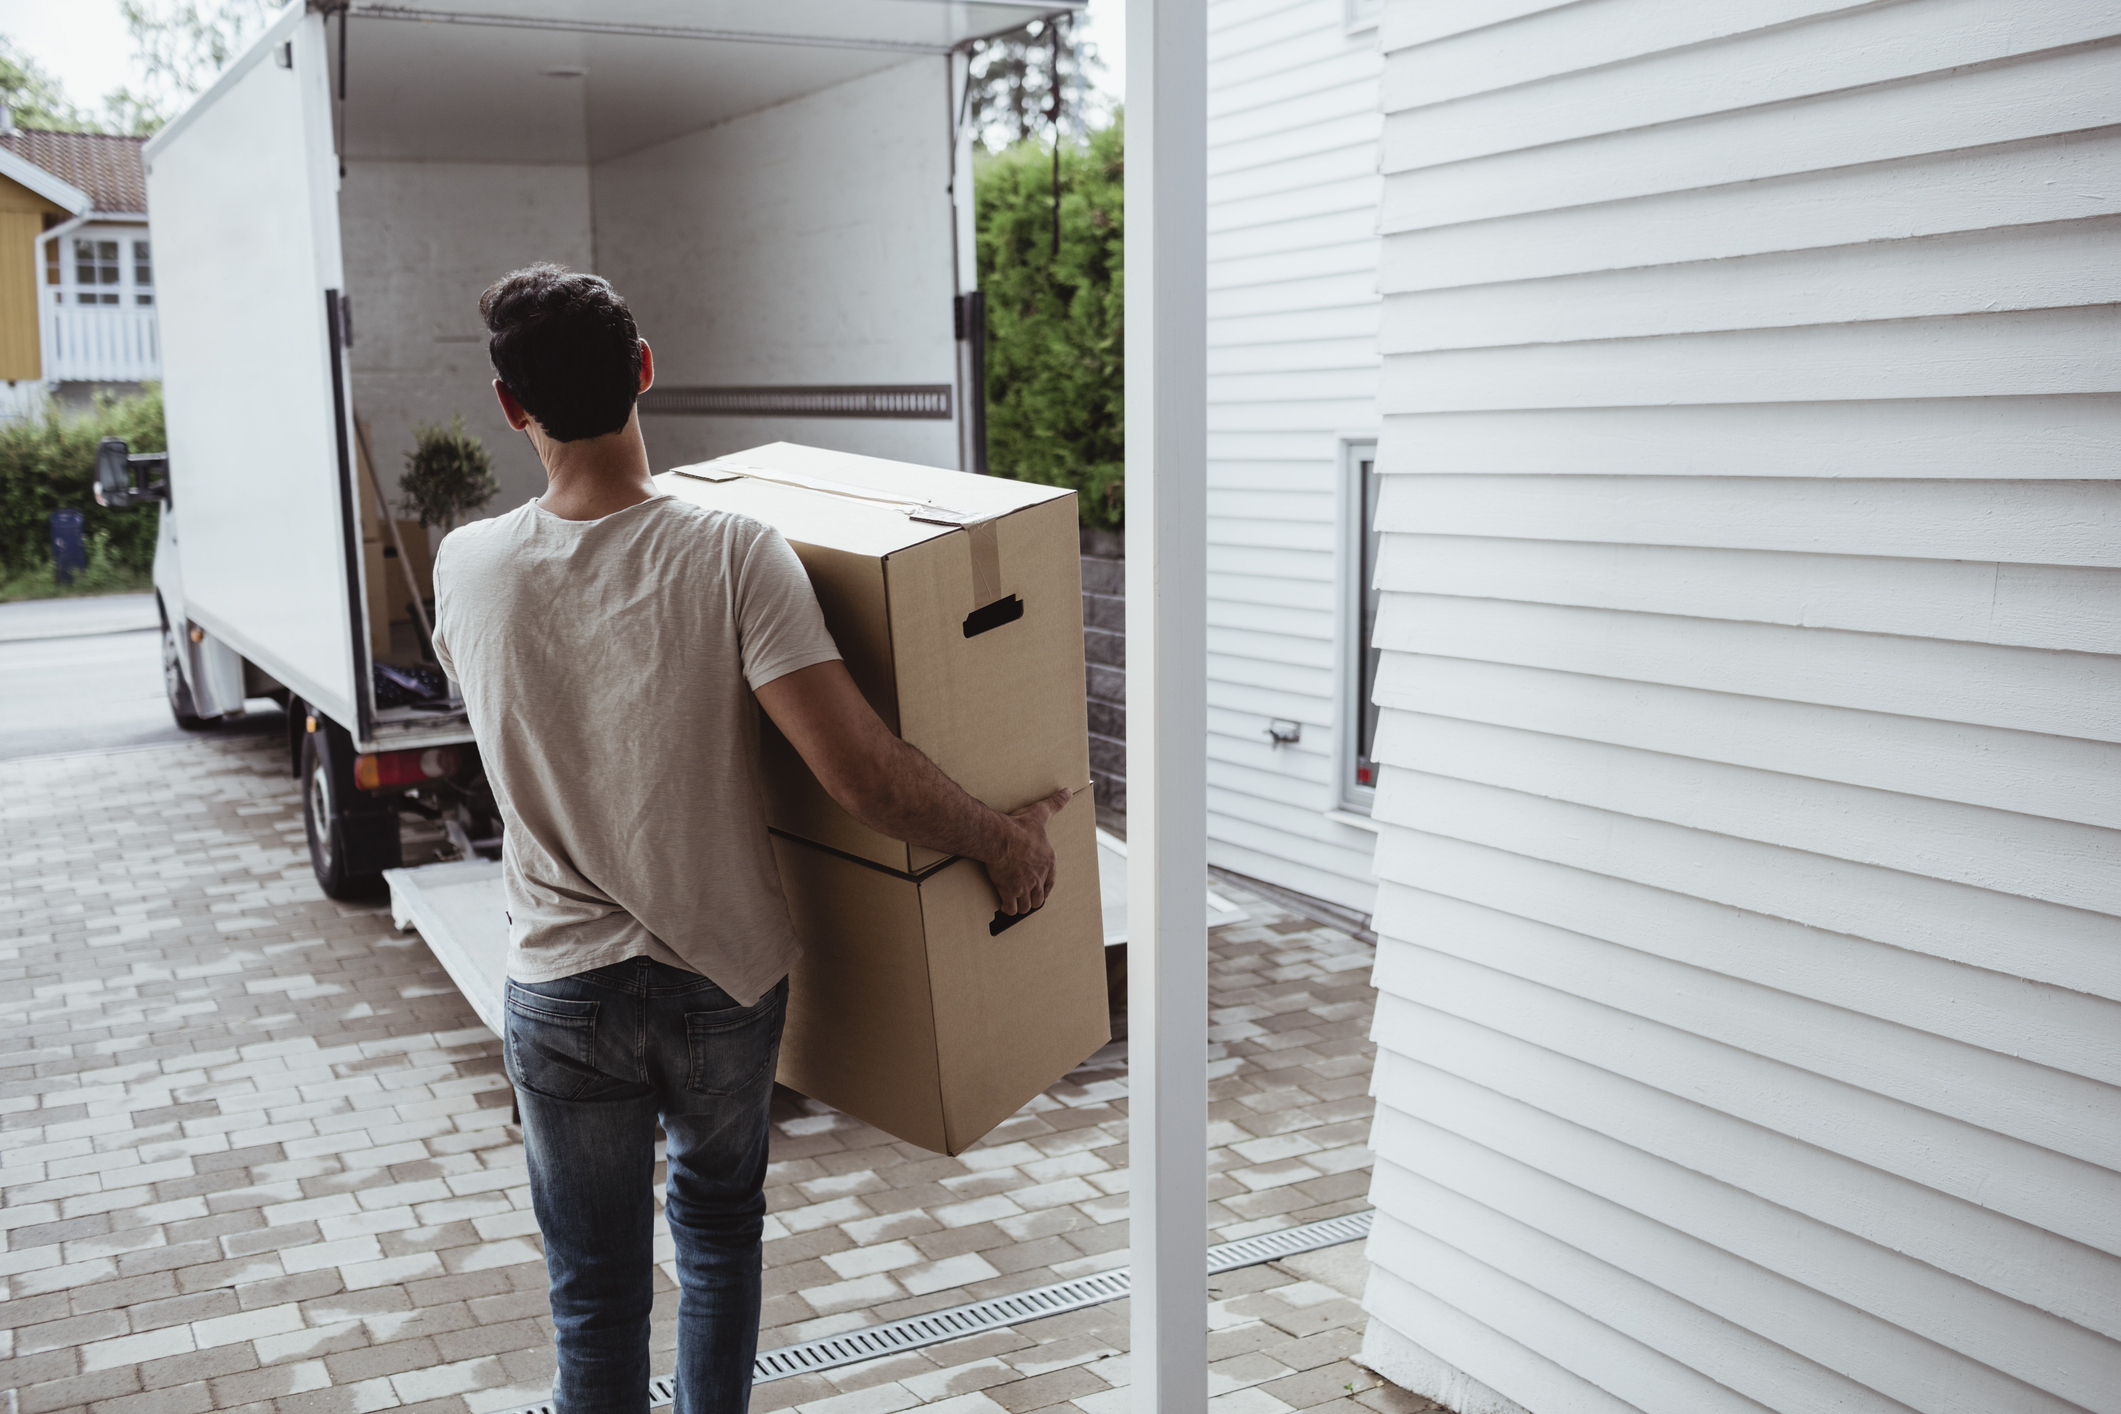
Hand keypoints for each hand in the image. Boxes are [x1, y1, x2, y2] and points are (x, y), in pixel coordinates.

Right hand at [985, 787, 1071, 916]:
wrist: (1001, 837)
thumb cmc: (1019, 826)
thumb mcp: (1040, 813)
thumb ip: (1055, 804)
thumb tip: (1067, 792)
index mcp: (1048, 861)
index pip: (1051, 882)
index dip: (1045, 888)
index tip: (1039, 891)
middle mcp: (1039, 876)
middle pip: (1039, 897)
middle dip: (1033, 899)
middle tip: (1025, 898)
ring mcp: (1025, 886)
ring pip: (1027, 905)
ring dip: (1022, 905)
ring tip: (1015, 904)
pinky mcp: (1009, 891)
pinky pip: (1011, 907)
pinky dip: (1008, 908)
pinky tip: (1004, 905)